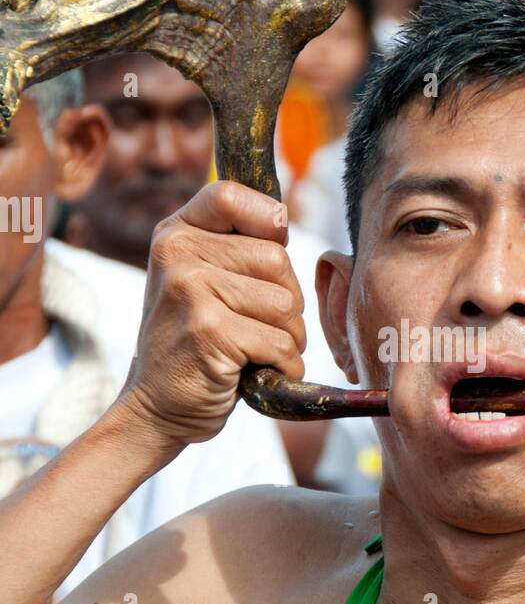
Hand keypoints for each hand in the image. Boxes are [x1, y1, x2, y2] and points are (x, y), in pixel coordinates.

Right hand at [118, 181, 305, 445]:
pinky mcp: (209, 332)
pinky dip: (284, 367)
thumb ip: (232, 246)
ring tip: (254, 351)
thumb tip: (283, 217)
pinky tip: (256, 374)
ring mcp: (191, 292)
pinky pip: (281, 343)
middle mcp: (178, 256)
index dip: (266, 216)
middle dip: (286, 302)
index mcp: (175, 234)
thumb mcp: (199, 281)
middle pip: (277, 259)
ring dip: (288, 339)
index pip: (229, 194)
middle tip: (257, 328)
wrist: (157, 409)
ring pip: (285, 304)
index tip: (275, 242)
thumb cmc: (193, 343)